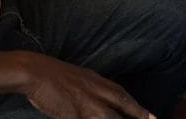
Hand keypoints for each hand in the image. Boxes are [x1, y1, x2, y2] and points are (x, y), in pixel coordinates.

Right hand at [0, 52, 154, 118]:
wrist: (34, 72)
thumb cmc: (52, 75)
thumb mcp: (78, 78)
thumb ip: (91, 89)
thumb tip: (102, 100)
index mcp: (96, 80)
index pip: (122, 95)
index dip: (137, 107)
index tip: (152, 116)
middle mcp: (94, 90)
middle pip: (121, 104)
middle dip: (138, 115)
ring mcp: (85, 102)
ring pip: (108, 117)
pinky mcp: (73, 113)